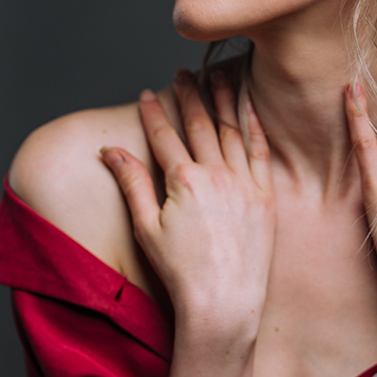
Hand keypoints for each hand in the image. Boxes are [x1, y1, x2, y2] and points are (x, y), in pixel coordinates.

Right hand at [100, 71, 275, 339]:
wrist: (223, 303)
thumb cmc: (181, 272)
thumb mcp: (146, 227)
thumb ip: (132, 182)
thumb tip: (111, 151)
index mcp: (183, 181)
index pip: (164, 135)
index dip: (153, 112)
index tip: (146, 93)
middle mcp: (216, 175)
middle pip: (200, 123)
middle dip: (190, 94)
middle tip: (184, 73)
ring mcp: (244, 184)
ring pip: (233, 129)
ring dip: (224, 99)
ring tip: (218, 76)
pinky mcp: (265, 196)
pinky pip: (261, 150)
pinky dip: (254, 125)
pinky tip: (250, 107)